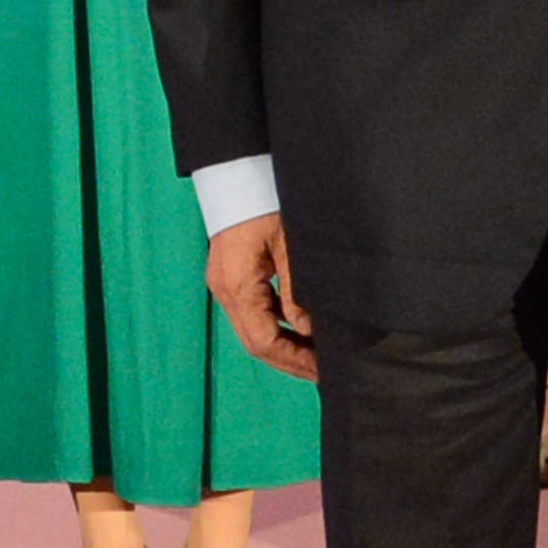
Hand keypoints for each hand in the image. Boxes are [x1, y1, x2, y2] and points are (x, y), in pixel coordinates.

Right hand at [207, 211, 315, 381]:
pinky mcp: (231, 279)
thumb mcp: (288, 246)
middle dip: (289, 360)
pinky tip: (298, 332)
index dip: (293, 359)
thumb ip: (297, 292)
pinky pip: (252, 315)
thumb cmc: (265, 204)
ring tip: (314, 357)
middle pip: (255, 343)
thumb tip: (307, 330)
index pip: (263, 341)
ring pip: (252, 332)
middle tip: (321, 372)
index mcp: (238, 287)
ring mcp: (226, 286)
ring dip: (283, 347)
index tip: (321, 368)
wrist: (238, 175)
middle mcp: (226, 292)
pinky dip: (275, 328)